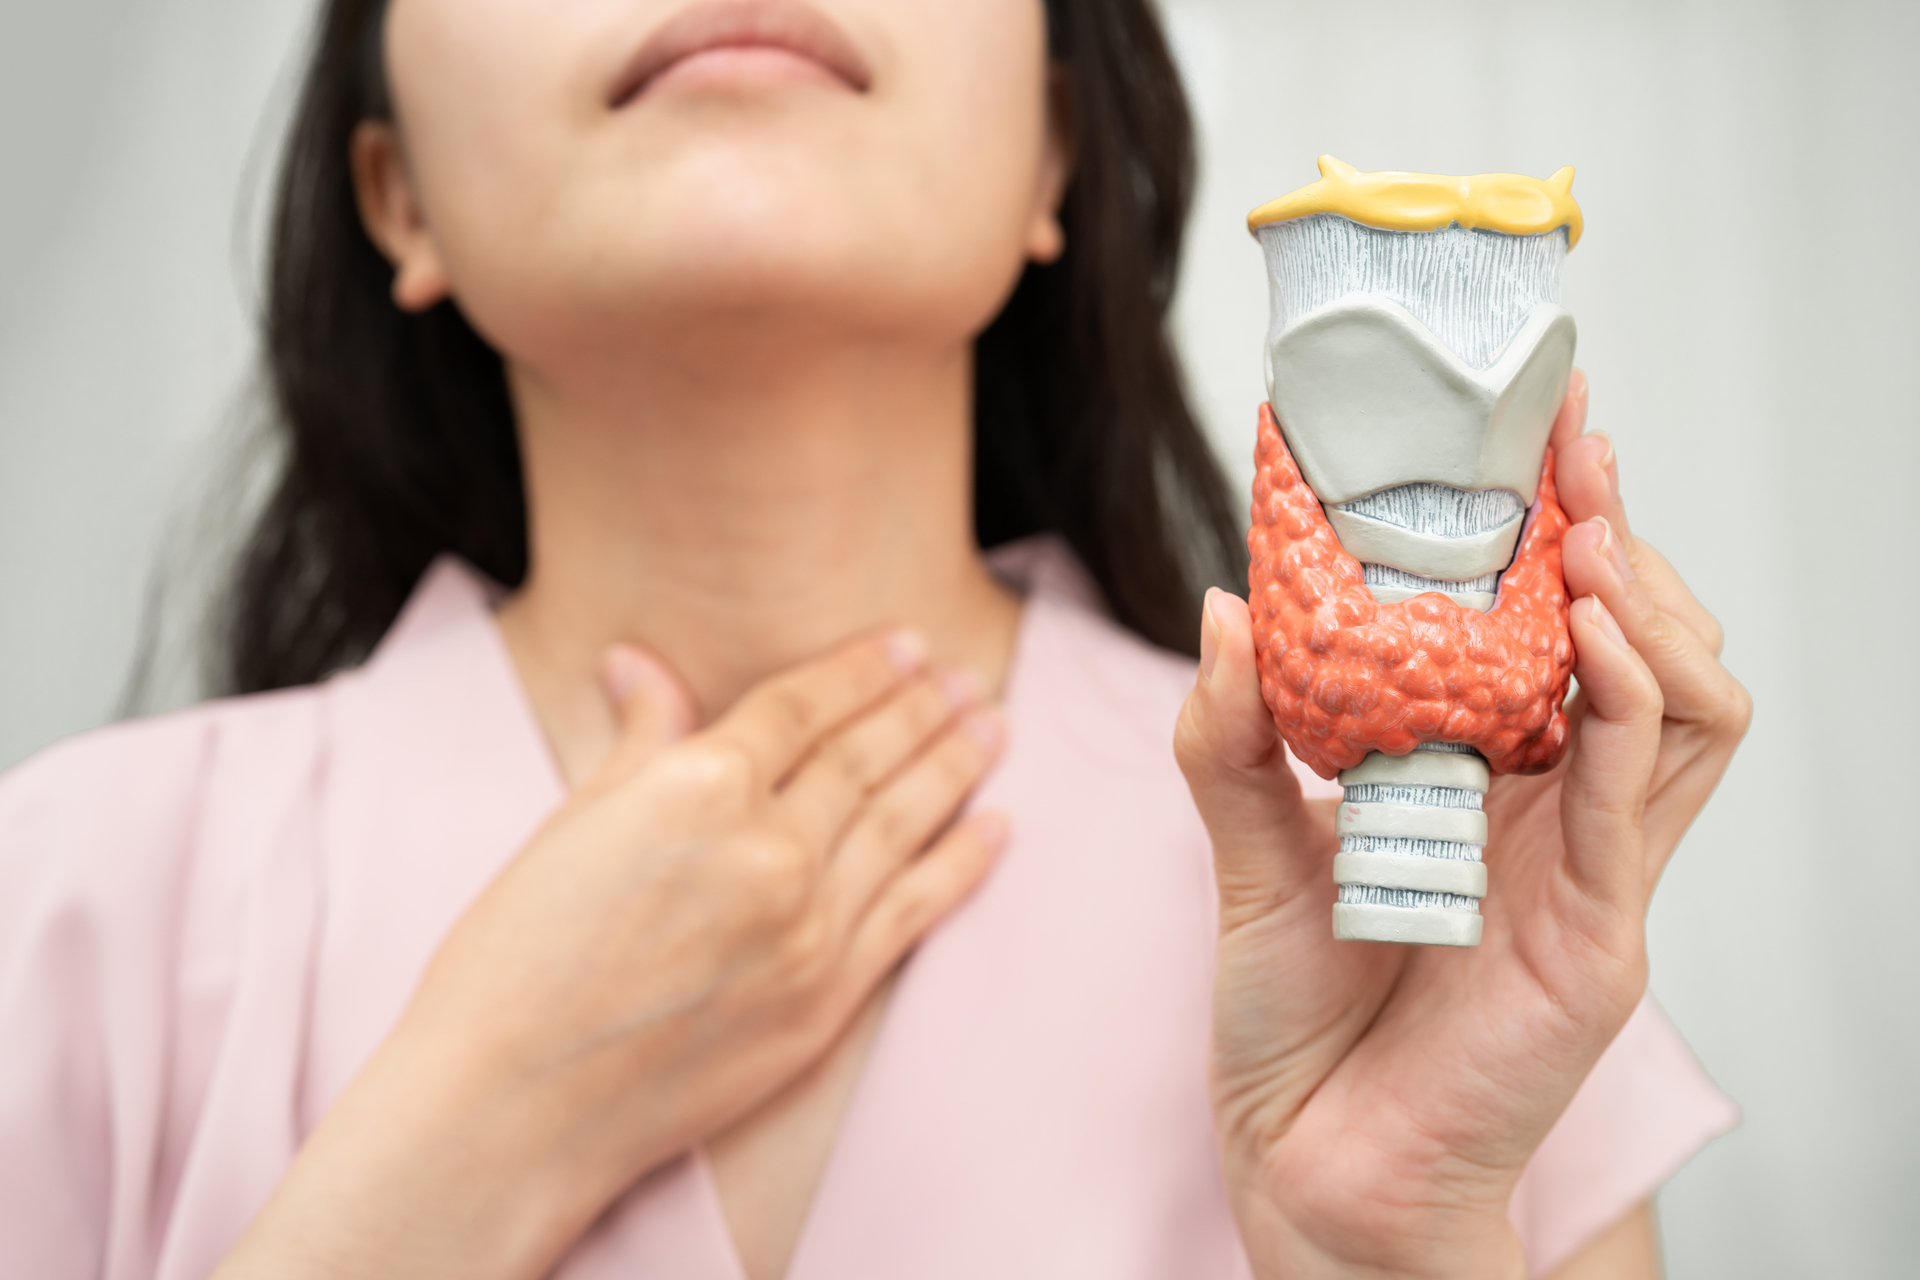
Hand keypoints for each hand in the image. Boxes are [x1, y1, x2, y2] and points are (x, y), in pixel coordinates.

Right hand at [216, 632, 1007, 1279]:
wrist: (514, 1103)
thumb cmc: (516, 959)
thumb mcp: (572, 822)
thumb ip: (639, 739)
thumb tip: (643, 665)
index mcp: (698, 785)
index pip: (803, 706)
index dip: (861, 668)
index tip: (906, 645)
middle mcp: (768, 846)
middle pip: (865, 756)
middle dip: (923, 708)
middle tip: (966, 678)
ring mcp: (809, 925)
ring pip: (903, 822)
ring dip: (955, 767)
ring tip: (992, 728)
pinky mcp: (828, 997)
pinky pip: (915, 910)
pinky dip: (962, 862)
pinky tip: (996, 826)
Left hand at [1175, 372, 1750, 1276]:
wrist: (1308, 1161)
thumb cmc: (1292, 1018)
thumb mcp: (1250, 851)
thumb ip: (1233, 736)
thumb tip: (1224, 604)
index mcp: (1486, 780)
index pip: (1553, 629)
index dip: (1555, 529)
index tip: (1527, 428)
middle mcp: (1556, 812)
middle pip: (1640, 643)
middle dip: (1617, 535)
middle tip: (1570, 447)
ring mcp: (1592, 869)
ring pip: (1687, 704)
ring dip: (1651, 601)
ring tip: (1591, 528)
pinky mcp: (1602, 931)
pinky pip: (1652, 793)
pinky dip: (1642, 697)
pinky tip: (1603, 629)